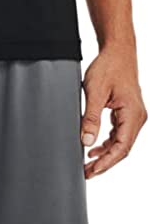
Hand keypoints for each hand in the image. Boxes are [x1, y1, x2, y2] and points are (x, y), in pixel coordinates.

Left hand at [81, 43, 146, 178]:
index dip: (106, 162)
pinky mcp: (127, 114)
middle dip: (104, 163)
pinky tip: (94, 149)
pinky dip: (107, 144)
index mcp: (132, 114)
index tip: (92, 171)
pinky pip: (119, 135)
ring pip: (120, 144)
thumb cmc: (109, 66)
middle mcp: (137, 117)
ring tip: (88, 165)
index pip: (121, 147)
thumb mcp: (95, 92)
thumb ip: (90, 119)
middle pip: (122, 149)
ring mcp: (134, 116)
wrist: (117, 50)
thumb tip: (86, 141)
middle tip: (86, 173)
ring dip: (105, 155)